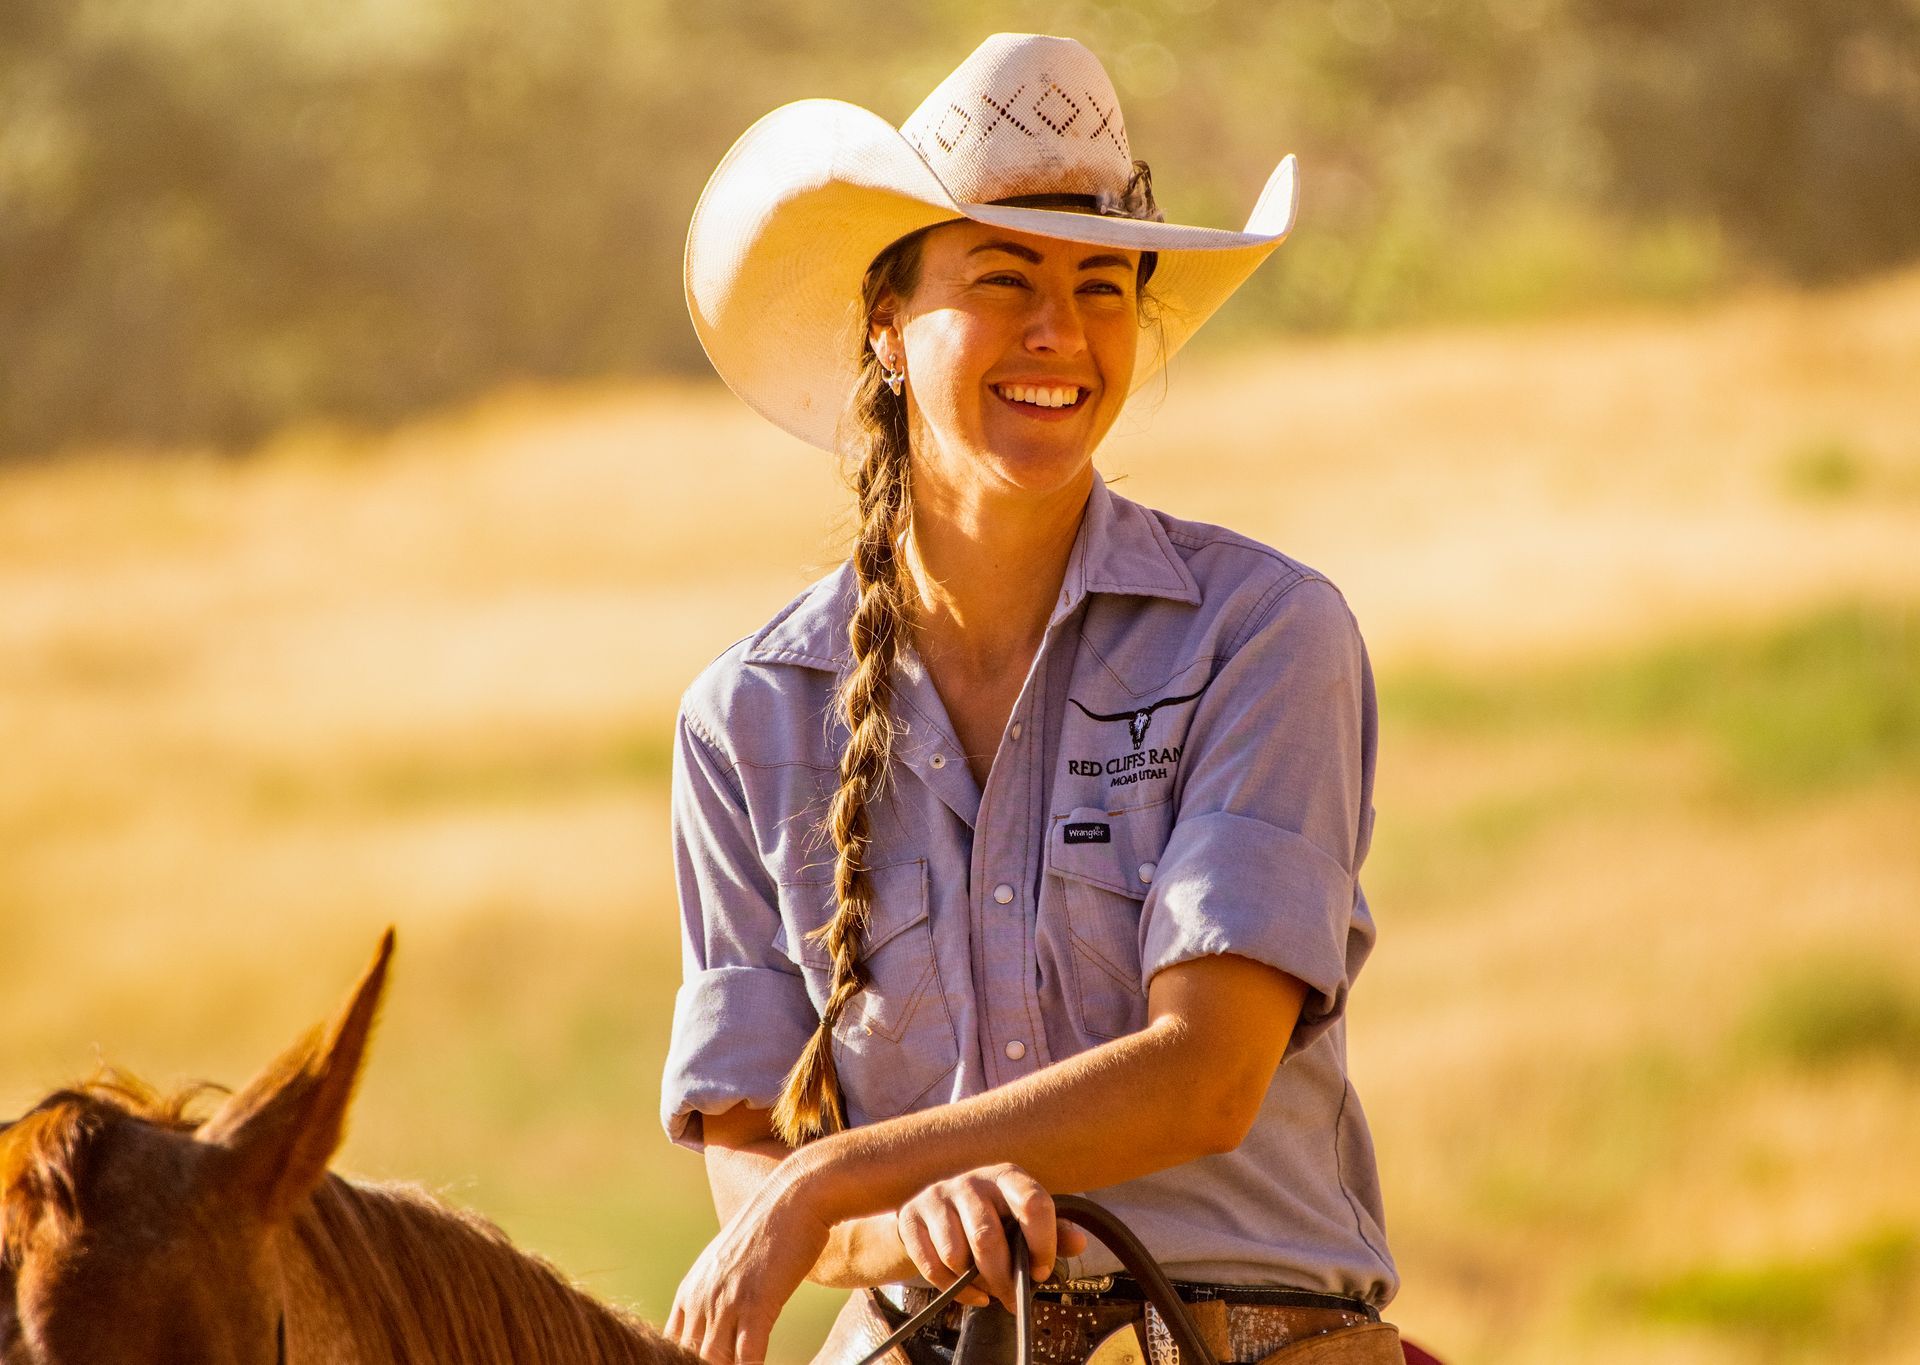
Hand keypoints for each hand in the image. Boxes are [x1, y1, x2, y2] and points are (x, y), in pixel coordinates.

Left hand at [667, 1168, 833, 1364]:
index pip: (671, 1346)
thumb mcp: (726, 1260)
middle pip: (690, 1357)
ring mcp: (726, 1302)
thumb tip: (719, 1319)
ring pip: (714, 1361)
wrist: (794, 1197)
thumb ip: (714, 1291)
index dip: (684, 1360)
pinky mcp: (756, 1304)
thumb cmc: (768, 1228)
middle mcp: (700, 1299)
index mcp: (689, 1291)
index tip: (700, 1363)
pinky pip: (747, 1356)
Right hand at [895, 1164, 1088, 1310]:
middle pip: (987, 1238)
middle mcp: (972, 1180)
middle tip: (1011, 1297)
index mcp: (1007, 1176)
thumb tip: (1080, 1242)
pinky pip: (931, 1265)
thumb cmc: (991, 1216)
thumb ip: (1054, 1231)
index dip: (1042, 1243)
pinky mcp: (911, 1217)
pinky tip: (967, 1290)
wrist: (933, 1212)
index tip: (1041, 1271)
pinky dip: (952, 1288)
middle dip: (1002, 1277)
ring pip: (955, 1254)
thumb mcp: (1022, 1218)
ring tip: (986, 1286)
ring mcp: (938, 1196)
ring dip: (973, 1281)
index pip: (1033, 1203)